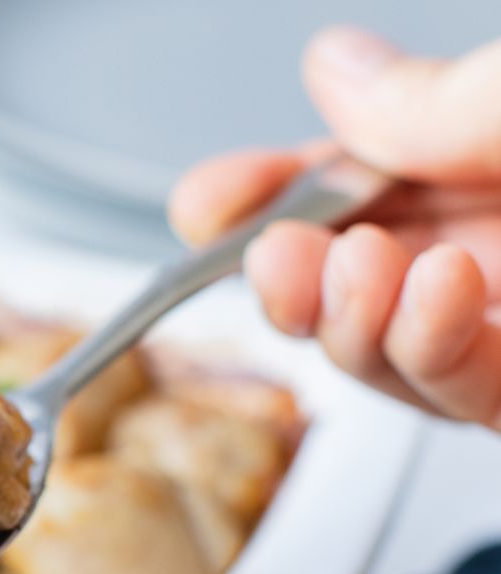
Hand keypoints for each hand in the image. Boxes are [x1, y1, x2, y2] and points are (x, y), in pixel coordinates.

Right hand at [168, 26, 500, 424]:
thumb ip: (440, 97)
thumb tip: (336, 68)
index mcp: (487, 156)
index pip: (353, 181)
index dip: (270, 193)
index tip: (210, 202)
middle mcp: (498, 243)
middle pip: (344, 277)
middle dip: (286, 274)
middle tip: (272, 255)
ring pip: (385, 351)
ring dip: (344, 320)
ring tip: (360, 267)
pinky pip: (463, 395)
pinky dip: (424, 354)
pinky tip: (431, 295)